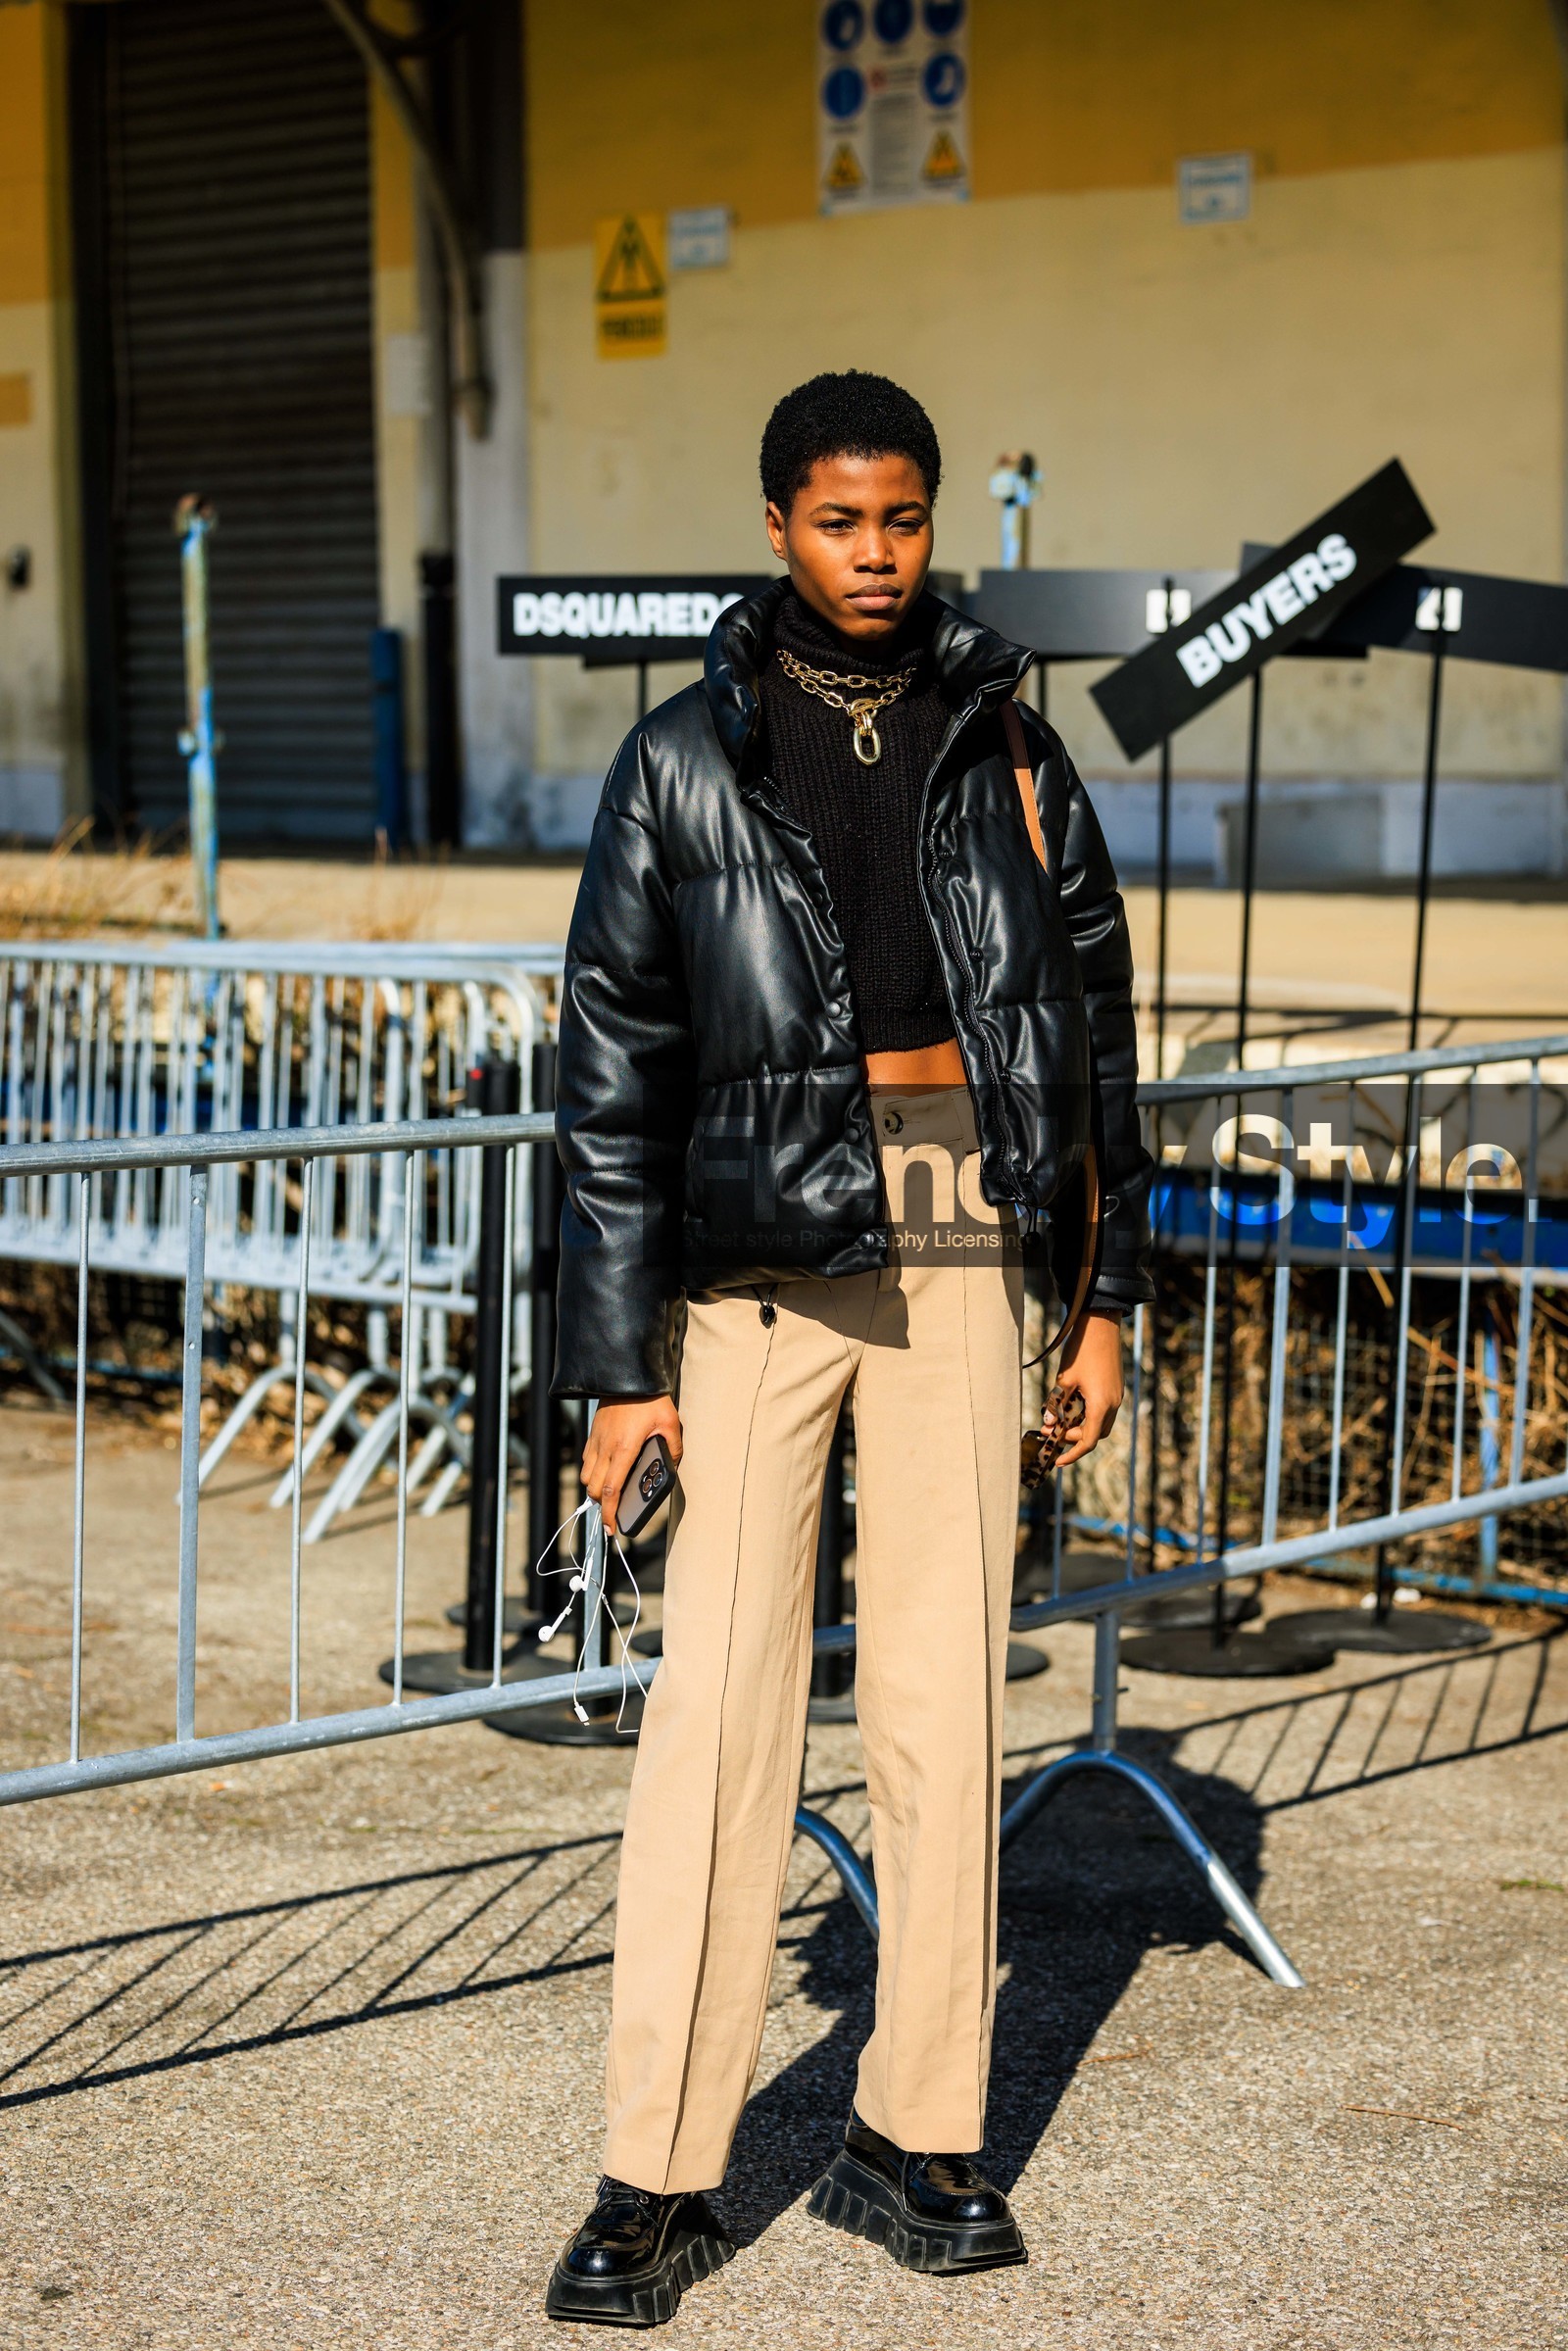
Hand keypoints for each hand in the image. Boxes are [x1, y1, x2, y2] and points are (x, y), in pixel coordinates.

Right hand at [581, 1395, 681, 1536]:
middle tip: (614, 1511)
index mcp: (624, 1448)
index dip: (609, 1512)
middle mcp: (605, 1448)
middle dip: (602, 1504)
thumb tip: (671, 1469)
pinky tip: (606, 1471)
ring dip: (595, 1488)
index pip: (611, 1489)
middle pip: (594, 1488)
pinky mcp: (592, 1433)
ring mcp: (596, 1440)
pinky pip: (586, 1461)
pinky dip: (592, 1472)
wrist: (628, 1375)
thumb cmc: (651, 1400)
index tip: (612, 1528)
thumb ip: (673, 1449)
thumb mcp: (671, 1424)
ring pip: (586, 1476)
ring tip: (610, 1493)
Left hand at [1045, 1311, 1123, 1466]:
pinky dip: (1086, 1414)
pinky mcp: (1114, 1387)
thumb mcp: (1064, 1379)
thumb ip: (1056, 1403)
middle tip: (1050, 1430)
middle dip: (1073, 1437)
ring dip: (1080, 1425)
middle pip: (1094, 1434)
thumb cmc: (1081, 1350)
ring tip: (1057, 1417)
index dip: (1072, 1453)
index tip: (1058, 1461)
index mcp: (1101, 1405)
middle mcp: (1113, 1404)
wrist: (1101, 1324)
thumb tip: (1048, 1422)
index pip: (1088, 1441)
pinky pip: (1102, 1409)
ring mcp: (1116, 1395)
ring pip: (1099, 1423)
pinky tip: (1069, 1404)